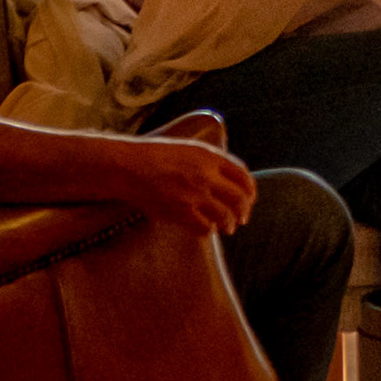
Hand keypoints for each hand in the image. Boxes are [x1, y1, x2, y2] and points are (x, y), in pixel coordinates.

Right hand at [112, 114, 259, 234]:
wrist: (130, 166)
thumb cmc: (158, 157)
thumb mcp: (191, 150)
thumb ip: (213, 162)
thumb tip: (234, 180)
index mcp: (210, 158)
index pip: (243, 177)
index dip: (250, 191)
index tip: (249, 200)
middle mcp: (206, 175)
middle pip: (239, 198)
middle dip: (244, 212)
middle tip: (242, 219)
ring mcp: (194, 194)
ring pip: (225, 216)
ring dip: (229, 224)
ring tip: (227, 228)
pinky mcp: (180, 211)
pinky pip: (205, 227)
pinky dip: (210, 230)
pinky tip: (207, 229)